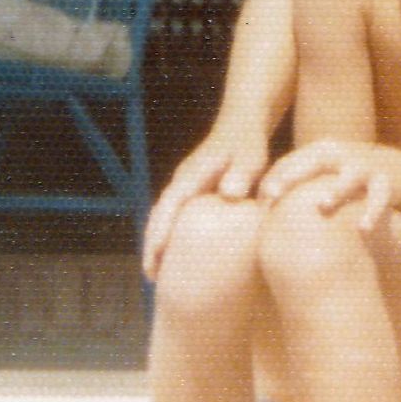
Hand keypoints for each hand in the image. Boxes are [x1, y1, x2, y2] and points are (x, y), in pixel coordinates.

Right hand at [142, 130, 270, 279]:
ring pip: (164, 220)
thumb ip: (242, 172)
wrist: (242, 123)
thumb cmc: (248, 142)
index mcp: (190, 176)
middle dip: (152, 245)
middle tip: (151, 277)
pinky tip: (180, 260)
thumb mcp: (249, 154)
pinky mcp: (194, 195)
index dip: (159, 233)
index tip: (153, 257)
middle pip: (158, 217)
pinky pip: (178, 219)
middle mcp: (182, 184)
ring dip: (159, 244)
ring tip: (158, 277)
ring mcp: (185, 189)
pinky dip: (173, 238)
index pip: (168, 207)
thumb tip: (231, 194)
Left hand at [257, 139, 394, 230]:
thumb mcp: (314, 177)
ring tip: (323, 206)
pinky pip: (380, 197)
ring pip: (350, 177)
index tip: (259, 199)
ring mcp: (364, 168)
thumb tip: (248, 210)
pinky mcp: (385, 183)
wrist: (388, 171)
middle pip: (314, 162)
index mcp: (318, 152)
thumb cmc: (337, 181)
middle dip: (294, 177)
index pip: (289, 162)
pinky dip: (373, 212)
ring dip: (336, 190)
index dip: (273, 179)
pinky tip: (363, 229)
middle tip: (273, 197)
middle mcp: (340, 155)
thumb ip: (287, 188)